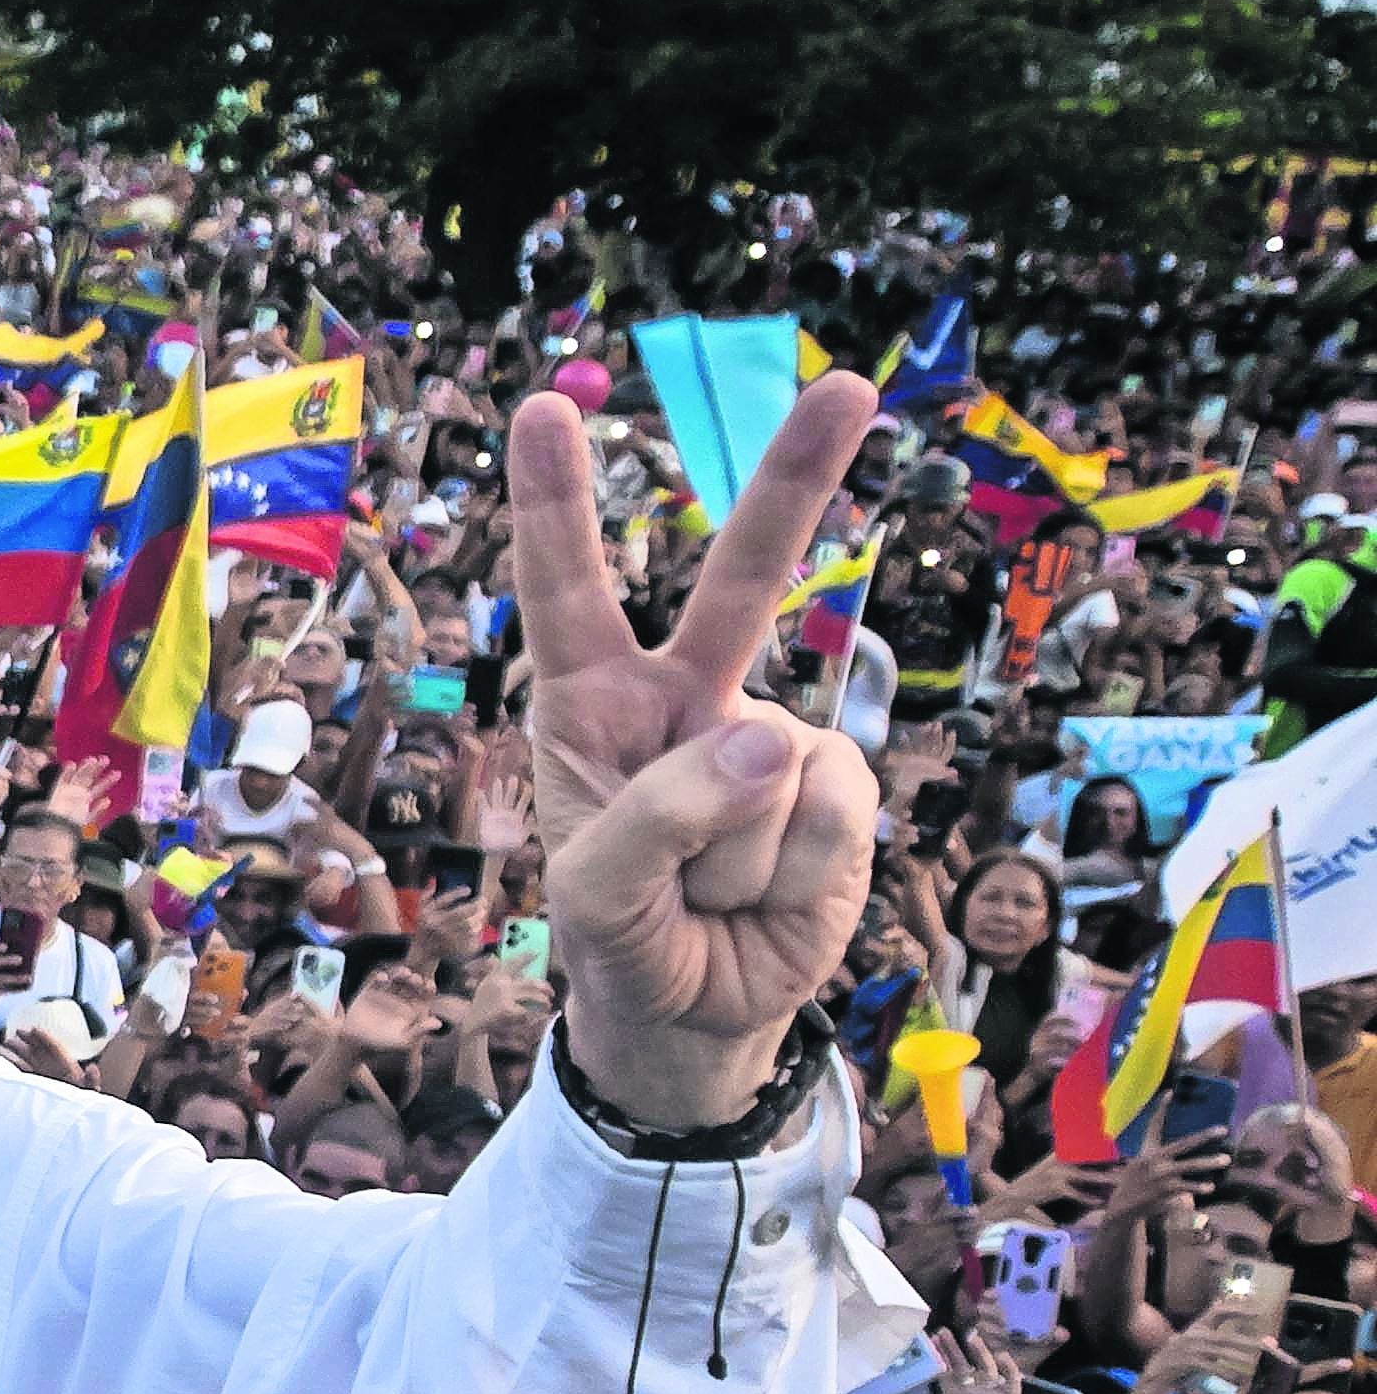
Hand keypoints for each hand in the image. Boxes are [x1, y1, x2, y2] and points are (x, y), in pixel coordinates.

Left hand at [510, 368, 882, 1124]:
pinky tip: (767, 895)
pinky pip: (827, 816)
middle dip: (799, 478)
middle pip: (744, 579)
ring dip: (736, 858)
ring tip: (711, 890)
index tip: (543, 406)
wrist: (697, 1009)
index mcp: (594, 700)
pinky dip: (794, 876)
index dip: (554, 500)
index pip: (566, 587)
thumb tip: (771, 738)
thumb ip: (661, 816)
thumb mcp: (600, 888)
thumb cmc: (622, 930)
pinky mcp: (838, 787)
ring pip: (770, 769)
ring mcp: (770, 737)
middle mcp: (686, 696)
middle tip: (850, 384)